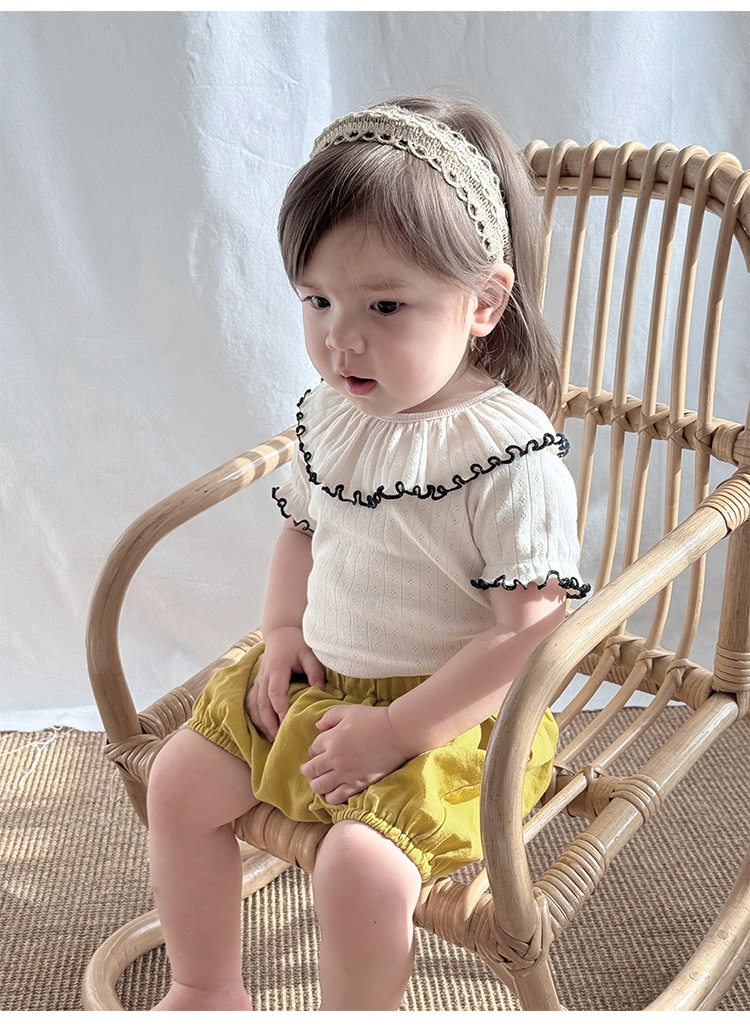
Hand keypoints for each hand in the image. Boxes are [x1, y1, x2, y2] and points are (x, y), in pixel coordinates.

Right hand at [245, 626, 324, 742]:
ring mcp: (258, 680)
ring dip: (261, 723)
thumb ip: (315, 670)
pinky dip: (255, 717)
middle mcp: (264, 676)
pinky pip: (251, 703)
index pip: (275, 693)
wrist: (280, 631)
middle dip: (269, 723)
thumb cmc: (296, 642)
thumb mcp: (309, 653)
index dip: (280, 709)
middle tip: (279, 739)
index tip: (287, 724)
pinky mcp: (256, 683)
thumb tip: (320, 689)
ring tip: (271, 738)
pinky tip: (263, 728)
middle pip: (262, 704)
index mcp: (276, 668)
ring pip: (254, 705)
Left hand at [300, 704, 409, 804]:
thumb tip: (317, 726)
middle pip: (312, 770)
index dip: (313, 750)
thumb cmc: (374, 719)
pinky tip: (331, 793)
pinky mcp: (357, 784)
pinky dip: (330, 797)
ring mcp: (345, 773)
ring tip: (318, 783)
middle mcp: (335, 758)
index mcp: (331, 739)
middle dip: (308, 770)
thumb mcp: (349, 711)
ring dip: (316, 784)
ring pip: (319, 786)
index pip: (313, 749)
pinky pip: (337, 797)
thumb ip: (330, 716)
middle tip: (309, 770)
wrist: (397, 733)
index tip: (317, 751)